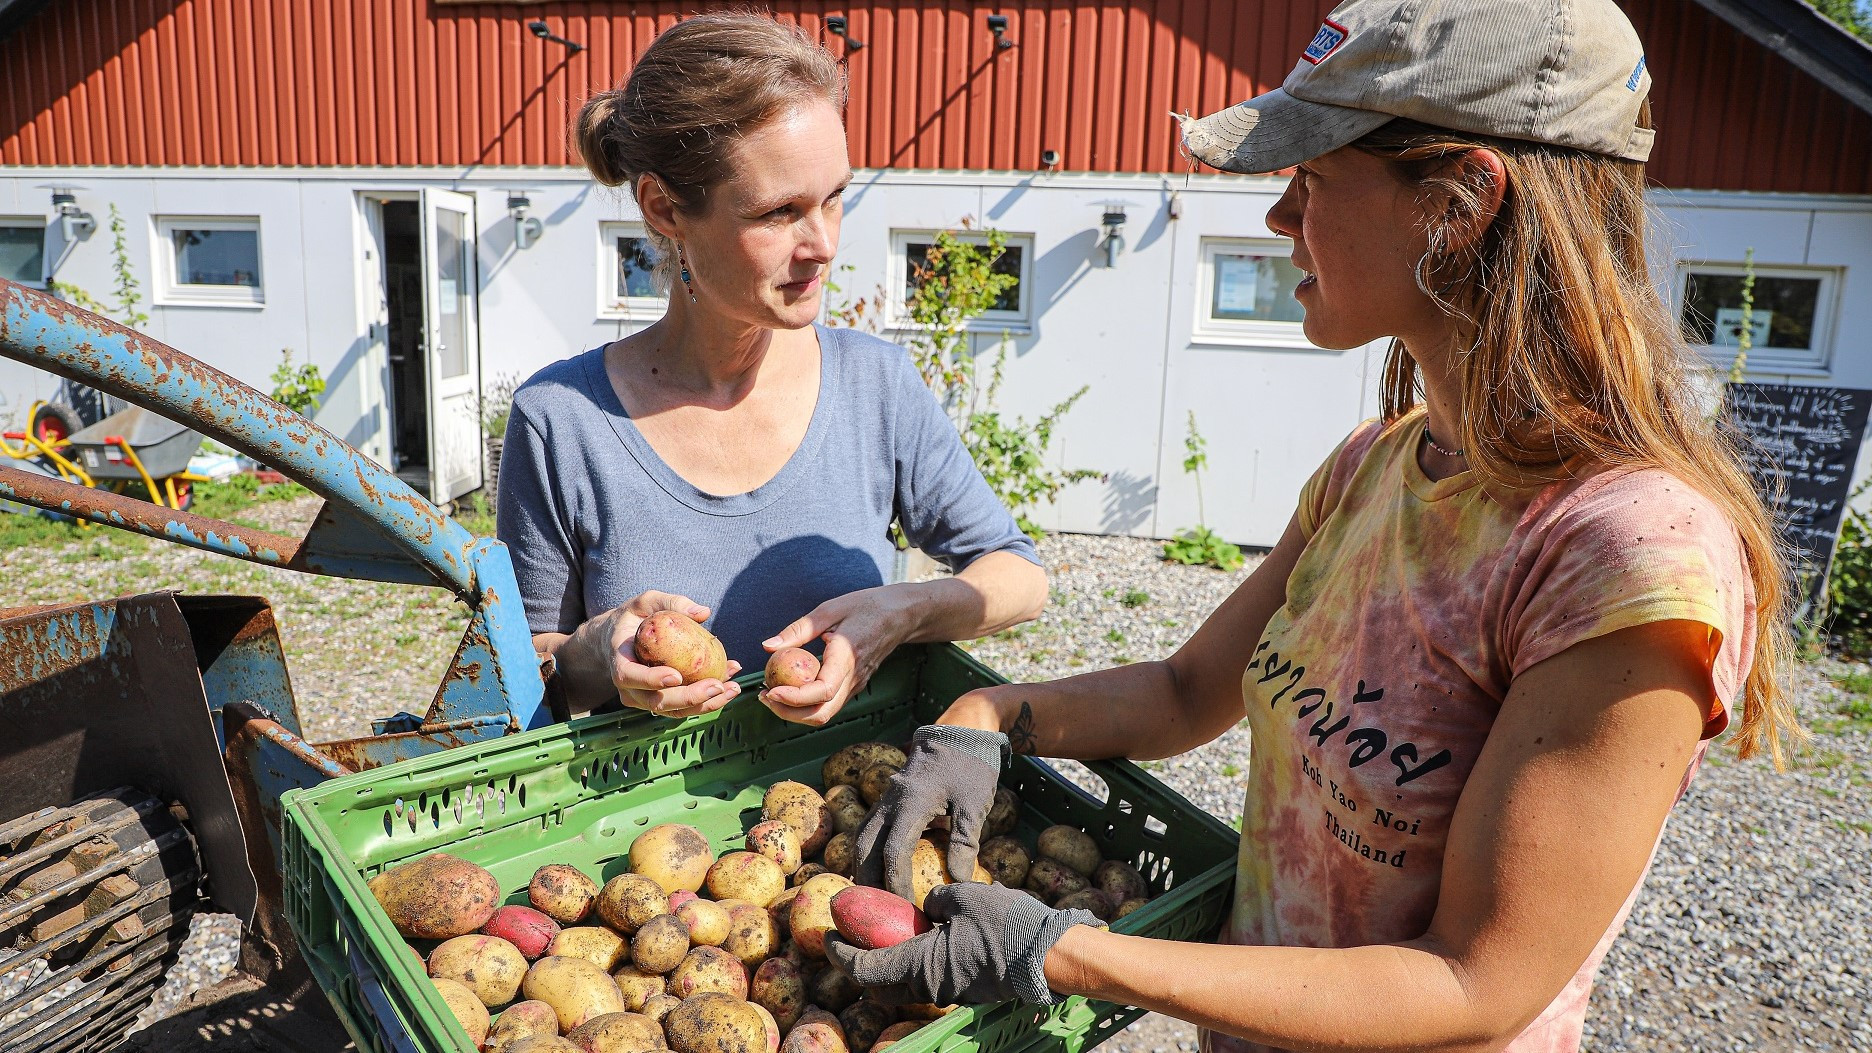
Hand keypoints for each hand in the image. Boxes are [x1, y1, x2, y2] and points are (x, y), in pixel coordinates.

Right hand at [573, 591, 740, 717]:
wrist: (619, 638)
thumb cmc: (634, 617)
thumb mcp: (647, 601)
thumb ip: (672, 602)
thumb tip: (703, 613)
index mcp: (620, 660)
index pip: (630, 676)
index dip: (651, 680)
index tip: (676, 676)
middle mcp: (629, 686)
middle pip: (656, 701)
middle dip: (689, 697)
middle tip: (717, 686)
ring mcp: (643, 698)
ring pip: (673, 711)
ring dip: (705, 704)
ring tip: (732, 688)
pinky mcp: (659, 702)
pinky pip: (683, 707)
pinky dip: (708, 700)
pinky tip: (729, 684)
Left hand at [757, 585, 920, 725]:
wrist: (900, 615)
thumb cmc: (867, 607)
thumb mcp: (830, 609)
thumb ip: (798, 630)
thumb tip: (768, 646)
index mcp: (847, 658)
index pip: (821, 691)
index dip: (793, 698)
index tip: (770, 690)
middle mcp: (853, 678)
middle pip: (821, 713)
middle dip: (788, 713)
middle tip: (764, 697)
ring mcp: (856, 685)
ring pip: (825, 713)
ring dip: (796, 712)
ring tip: (772, 694)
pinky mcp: (854, 685)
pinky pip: (829, 704)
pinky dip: (807, 704)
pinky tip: (791, 688)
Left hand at [826, 881, 1098, 1005]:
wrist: (1049, 955)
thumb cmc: (1006, 924)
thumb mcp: (964, 897)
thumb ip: (936, 899)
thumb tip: (927, 903)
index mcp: (919, 965)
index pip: (864, 969)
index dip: (840, 954)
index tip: (827, 936)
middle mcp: (929, 986)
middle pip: (879, 984)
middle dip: (860, 962)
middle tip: (853, 935)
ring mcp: (949, 991)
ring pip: (904, 982)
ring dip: (890, 959)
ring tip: (888, 929)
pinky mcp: (966, 988)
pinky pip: (928, 976)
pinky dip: (915, 958)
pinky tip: (924, 933)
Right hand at [854, 725, 1005, 901]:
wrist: (963, 729)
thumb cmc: (972, 765)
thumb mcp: (974, 805)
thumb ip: (964, 844)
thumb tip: (958, 882)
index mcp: (911, 801)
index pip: (894, 851)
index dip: (897, 883)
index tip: (907, 906)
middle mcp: (891, 799)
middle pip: (865, 847)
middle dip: (868, 881)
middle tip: (879, 910)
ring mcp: (887, 797)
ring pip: (863, 837)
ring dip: (863, 867)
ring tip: (873, 896)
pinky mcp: (891, 798)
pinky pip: (872, 828)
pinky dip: (871, 852)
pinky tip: (879, 870)